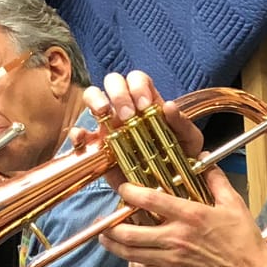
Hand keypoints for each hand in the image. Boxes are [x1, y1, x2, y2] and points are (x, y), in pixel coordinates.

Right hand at [82, 71, 202, 193]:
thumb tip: (169, 106)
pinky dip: (77, 133)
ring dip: (96, 100)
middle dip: (118, 93)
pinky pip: (80, 133)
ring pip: (92, 96)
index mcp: (147, 101)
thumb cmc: (179, 157)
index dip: (138, 86)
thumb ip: (182, 123)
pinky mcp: (97, 146)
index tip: (145, 106)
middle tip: (128, 116)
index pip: (137, 78)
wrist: (167, 187)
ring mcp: (108, 124)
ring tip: (105, 114)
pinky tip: (84, 139)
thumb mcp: (189, 140)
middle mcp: (125, 108)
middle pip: (113, 81)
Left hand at [98, 167, 266, 266]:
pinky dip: (136, 264)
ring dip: (114, 246)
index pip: (150, 199)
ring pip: (131, 254)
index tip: (123, 188)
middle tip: (105, 220)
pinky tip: (135, 257)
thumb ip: (215, 179)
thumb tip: (204, 158)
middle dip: (111, 226)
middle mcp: (176, 238)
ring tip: (107, 238)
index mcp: (190, 215)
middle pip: (130, 233)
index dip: (129, 192)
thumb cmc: (244, 240)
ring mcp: (173, 260)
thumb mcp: (233, 204)